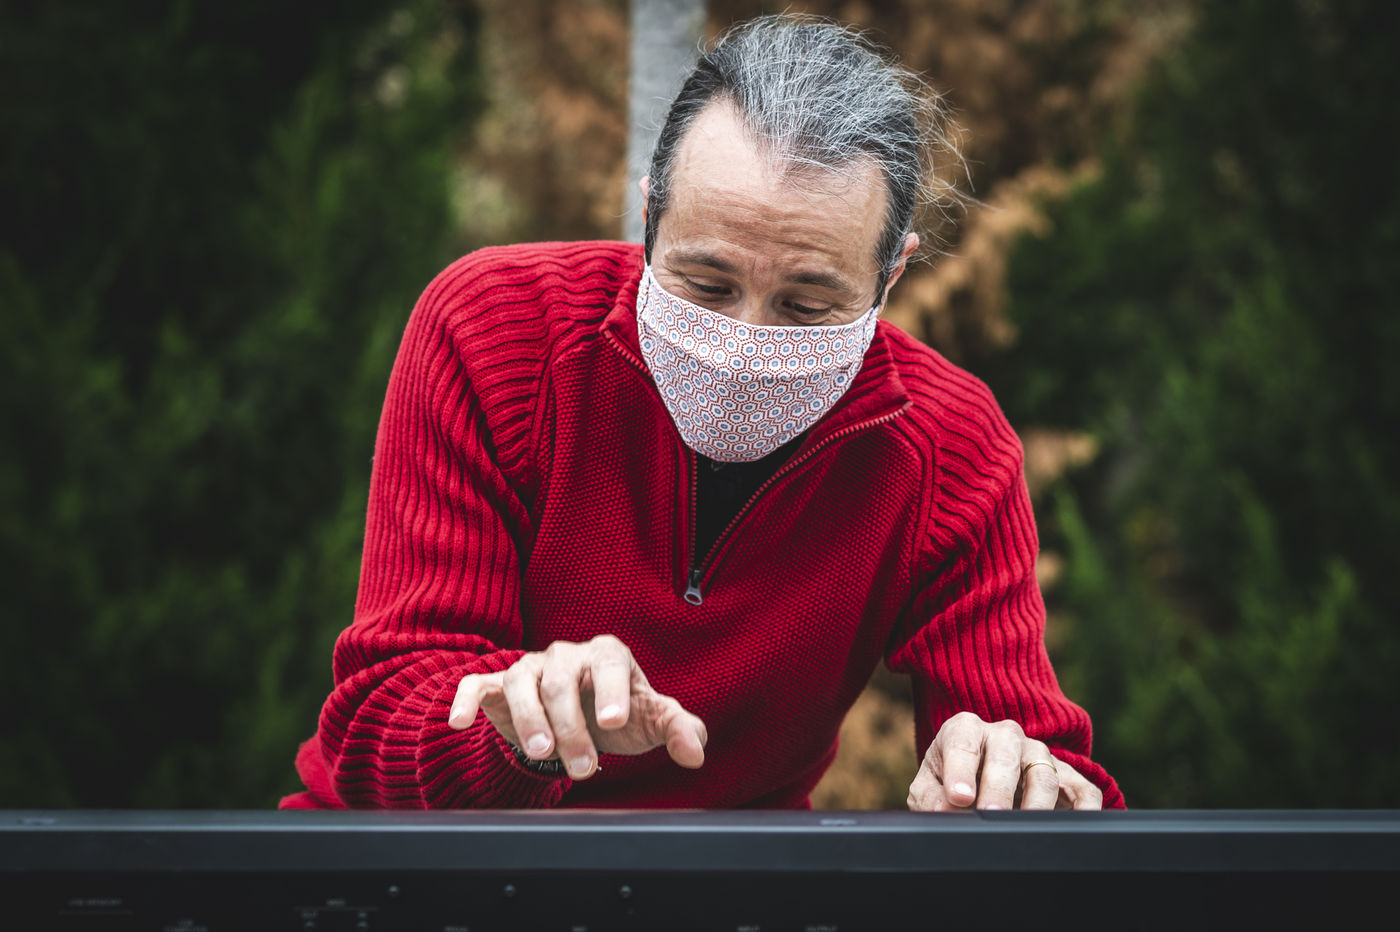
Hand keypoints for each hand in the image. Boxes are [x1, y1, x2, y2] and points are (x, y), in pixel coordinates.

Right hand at [447, 635, 707, 779]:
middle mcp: (566, 655)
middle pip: (564, 681)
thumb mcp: (651, 721)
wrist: (579, 716)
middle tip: (584, 768)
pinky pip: (477, 684)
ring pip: (522, 681)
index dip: (611, 690)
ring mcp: (530, 667)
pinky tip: (458, 723)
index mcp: (607, 654)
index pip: (610, 661)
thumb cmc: (619, 713)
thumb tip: (695, 752)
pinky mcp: (497, 686)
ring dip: (530, 719)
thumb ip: (679, 730)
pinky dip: (465, 699)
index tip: (613, 722)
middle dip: (572, 726)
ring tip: (541, 752)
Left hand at [906, 711, 1102, 810]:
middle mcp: (1005, 736)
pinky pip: (1082, 789)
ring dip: (1036, 802)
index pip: (963, 744)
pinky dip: (1083, 808)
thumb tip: (945, 811)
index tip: (959, 797)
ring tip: (1024, 826)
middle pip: (1006, 755)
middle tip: (990, 814)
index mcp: (966, 730)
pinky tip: (1071, 827)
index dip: (960, 770)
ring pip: (1044, 773)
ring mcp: (1038, 753)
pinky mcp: (1066, 776)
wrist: (979, 782)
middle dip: (998, 787)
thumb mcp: (930, 787)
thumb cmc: (950, 782)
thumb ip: (930, 798)